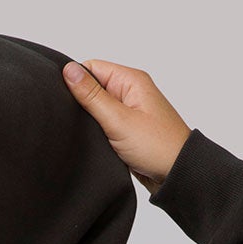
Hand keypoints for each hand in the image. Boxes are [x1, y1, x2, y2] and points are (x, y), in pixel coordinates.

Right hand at [62, 59, 190, 192]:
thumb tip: (69, 69)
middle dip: (82, 103)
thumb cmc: (157, 147)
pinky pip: (105, 124)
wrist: (177, 175)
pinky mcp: (127, 129)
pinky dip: (97, 132)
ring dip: (90, 120)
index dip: (76, 81)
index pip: (92, 68)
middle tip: (78, 121)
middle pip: (93, 87)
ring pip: (97, 108)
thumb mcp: (118, 119)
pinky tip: (95, 141)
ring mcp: (129, 111)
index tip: (65, 99)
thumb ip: (91, 95)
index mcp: (131, 80)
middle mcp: (130, 92)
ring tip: (90, 133)